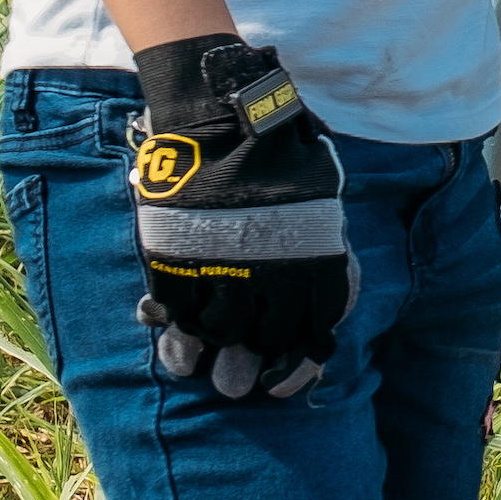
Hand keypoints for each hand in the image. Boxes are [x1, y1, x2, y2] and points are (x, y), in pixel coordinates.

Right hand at [126, 37, 353, 402]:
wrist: (222, 115)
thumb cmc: (279, 159)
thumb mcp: (323, 204)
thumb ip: (325, 255)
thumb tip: (327, 310)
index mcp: (315, 258)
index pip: (314, 328)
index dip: (299, 361)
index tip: (284, 379)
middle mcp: (273, 270)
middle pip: (265, 339)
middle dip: (250, 366)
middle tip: (237, 384)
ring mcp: (223, 265)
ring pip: (218, 331)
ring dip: (209, 354)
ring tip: (200, 368)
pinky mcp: (177, 257)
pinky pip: (177, 311)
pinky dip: (175, 329)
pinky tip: (173, 336)